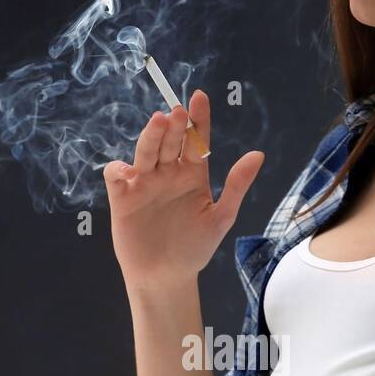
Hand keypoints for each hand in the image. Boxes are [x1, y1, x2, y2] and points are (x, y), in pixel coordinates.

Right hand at [105, 89, 264, 291]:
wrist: (167, 277)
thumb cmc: (195, 248)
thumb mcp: (221, 217)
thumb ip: (237, 186)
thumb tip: (258, 154)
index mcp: (192, 173)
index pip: (196, 140)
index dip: (198, 119)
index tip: (200, 98)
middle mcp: (167, 173)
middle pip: (170, 141)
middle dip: (174, 126)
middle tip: (179, 113)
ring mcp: (144, 183)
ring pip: (145, 151)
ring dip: (151, 136)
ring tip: (159, 122)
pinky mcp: (123, 198)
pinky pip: (116, 176)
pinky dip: (119, 169)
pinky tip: (129, 171)